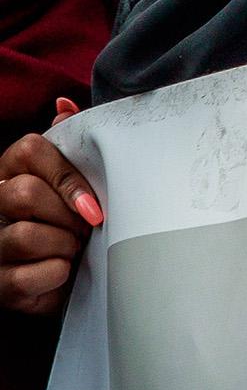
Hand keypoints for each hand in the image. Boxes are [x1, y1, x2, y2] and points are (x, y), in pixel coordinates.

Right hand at [0, 107, 100, 315]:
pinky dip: (56, 275)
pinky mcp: (0, 284)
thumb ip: (74, 140)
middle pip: (24, 193)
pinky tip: (64, 271)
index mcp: (12, 171)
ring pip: (24, 236)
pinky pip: (26, 277)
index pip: (29, 151)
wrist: (73, 272)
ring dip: (64, 245)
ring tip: (75, 247)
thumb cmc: (77, 216)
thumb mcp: (78, 177)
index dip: (67, 178)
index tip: (94, 204)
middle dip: (67, 214)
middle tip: (86, 226)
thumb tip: (64, 106)